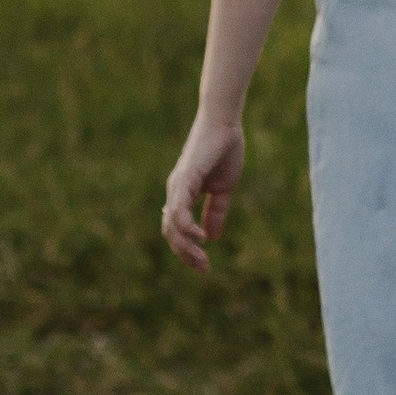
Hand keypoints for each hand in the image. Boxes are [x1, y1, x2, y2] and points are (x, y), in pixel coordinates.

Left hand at [161, 114, 243, 267]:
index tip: (204, 266)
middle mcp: (175, 192)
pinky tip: (200, 237)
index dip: (187, 250)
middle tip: (204, 269)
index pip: (176, 229)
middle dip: (185, 254)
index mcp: (183, 194)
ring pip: (171, 225)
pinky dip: (187, 226)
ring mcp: (177, 185)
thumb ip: (215, 212)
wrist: (225, 125)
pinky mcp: (184, 178)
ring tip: (202, 259)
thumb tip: (212, 237)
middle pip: (170, 232)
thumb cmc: (223, 151)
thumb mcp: (222, 189)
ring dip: (185, 246)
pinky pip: (179, 209)